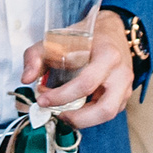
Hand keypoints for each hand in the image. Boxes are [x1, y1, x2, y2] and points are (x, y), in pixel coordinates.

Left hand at [23, 10, 134, 127]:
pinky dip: (91, 116)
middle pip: (105, 108)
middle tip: (57, 115)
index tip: (42, 100)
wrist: (110, 31)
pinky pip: (109, 112)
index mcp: (107, 55)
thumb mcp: (55, 40)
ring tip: (64, 114)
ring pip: (109, 115)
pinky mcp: (125, 95)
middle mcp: (121, 73)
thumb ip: (36, 56)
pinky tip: (76, 110)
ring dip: (84, 120)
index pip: (85, 83)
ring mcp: (126, 86)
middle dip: (78, 118)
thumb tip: (26, 79)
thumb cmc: (83, 37)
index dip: (61, 96)